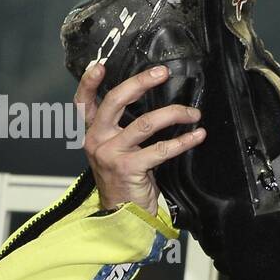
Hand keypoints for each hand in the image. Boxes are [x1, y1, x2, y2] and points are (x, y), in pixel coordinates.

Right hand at [75, 63, 205, 213]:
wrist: (121, 215)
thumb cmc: (123, 181)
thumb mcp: (115, 151)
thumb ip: (121, 129)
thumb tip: (150, 104)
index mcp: (93, 133)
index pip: (83, 103)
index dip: (89, 82)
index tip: (101, 65)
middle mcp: (97, 140)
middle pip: (116, 101)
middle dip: (140, 83)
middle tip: (161, 73)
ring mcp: (111, 154)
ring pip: (145, 123)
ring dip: (174, 114)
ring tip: (193, 113)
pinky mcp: (129, 168)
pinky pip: (161, 149)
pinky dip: (183, 141)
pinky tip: (197, 136)